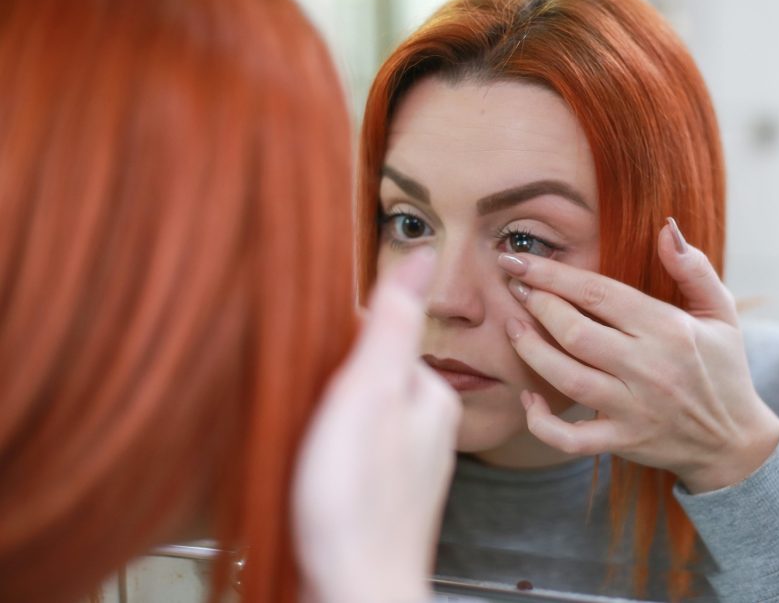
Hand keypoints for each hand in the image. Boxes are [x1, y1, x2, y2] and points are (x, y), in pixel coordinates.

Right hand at [292, 249, 460, 602]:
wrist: (353, 591)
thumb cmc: (356, 501)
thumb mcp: (368, 392)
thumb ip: (392, 325)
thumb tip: (421, 255)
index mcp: (431, 395)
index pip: (382, 338)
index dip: (336, 345)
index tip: (309, 362)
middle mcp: (428, 427)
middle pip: (371, 376)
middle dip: (332, 382)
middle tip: (303, 405)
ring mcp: (405, 464)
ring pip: (360, 416)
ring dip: (327, 418)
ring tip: (304, 438)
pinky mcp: (380, 496)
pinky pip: (353, 453)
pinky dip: (328, 453)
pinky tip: (311, 469)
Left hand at [500, 220, 778, 493]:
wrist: (734, 441)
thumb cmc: (723, 368)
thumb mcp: (721, 312)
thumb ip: (693, 268)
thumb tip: (667, 227)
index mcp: (668, 329)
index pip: (599, 294)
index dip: (553, 274)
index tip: (520, 260)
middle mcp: (648, 368)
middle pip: (576, 332)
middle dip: (537, 305)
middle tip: (513, 286)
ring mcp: (634, 409)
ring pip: (568, 379)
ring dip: (530, 351)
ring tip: (510, 327)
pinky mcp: (622, 441)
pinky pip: (572, 438)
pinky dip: (542, 423)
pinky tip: (527, 399)